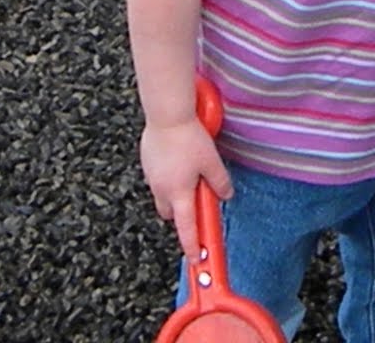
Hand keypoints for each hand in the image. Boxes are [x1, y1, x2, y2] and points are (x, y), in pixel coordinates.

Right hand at [140, 118, 233, 257]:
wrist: (167, 116)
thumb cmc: (189, 138)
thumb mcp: (212, 162)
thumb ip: (220, 182)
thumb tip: (226, 195)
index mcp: (179, 193)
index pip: (186, 228)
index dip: (192, 245)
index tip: (196, 258)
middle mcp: (162, 189)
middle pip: (171, 214)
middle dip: (183, 214)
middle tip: (197, 203)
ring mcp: (152, 177)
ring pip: (163, 196)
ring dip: (175, 195)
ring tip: (190, 177)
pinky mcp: (148, 163)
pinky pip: (158, 179)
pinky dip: (168, 178)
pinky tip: (179, 162)